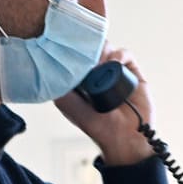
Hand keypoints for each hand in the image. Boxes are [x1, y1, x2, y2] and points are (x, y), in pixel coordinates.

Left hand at [52, 45, 156, 166]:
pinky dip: (118, 54)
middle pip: (91, 47)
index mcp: (80, 78)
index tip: (70, 49)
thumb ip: (58, 85)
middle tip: (86, 57)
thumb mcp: (67, 104)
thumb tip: (51, 65)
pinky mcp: (132, 72)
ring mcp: (114, 71)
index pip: (75, 54)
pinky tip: (114, 63)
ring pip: (107, 47)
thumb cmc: (96, 125)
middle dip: (87, 48)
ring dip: (101, 50)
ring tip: (100, 64)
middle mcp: (97, 73)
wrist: (123, 136)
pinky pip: (125, 54)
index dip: (72, 49)